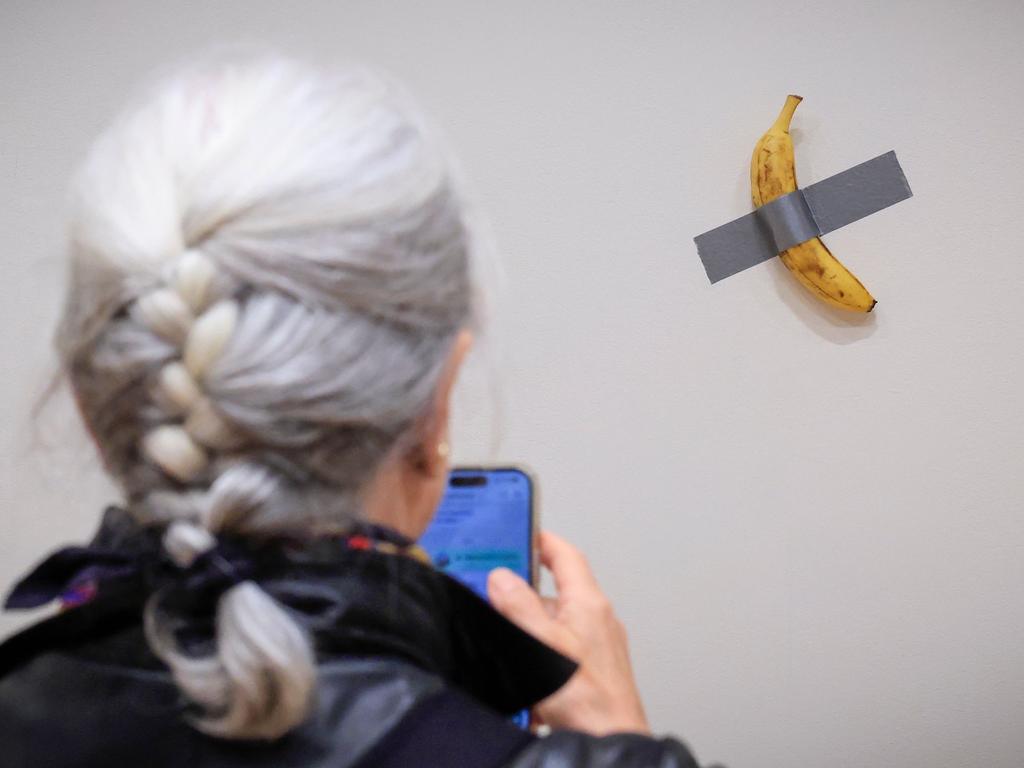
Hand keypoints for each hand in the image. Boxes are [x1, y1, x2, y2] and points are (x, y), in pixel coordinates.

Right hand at [487, 529, 649, 735]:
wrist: (612, 742)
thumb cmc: (590, 702)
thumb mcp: (543, 645)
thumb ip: (520, 607)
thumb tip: (502, 577)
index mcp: (588, 604)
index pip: (566, 556)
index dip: (544, 541)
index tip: (524, 533)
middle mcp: (597, 619)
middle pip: (556, 592)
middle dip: (525, 595)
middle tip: (498, 596)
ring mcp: (597, 646)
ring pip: (555, 624)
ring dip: (531, 631)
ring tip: (511, 647)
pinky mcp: (592, 670)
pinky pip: (560, 651)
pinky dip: (541, 656)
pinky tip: (528, 681)